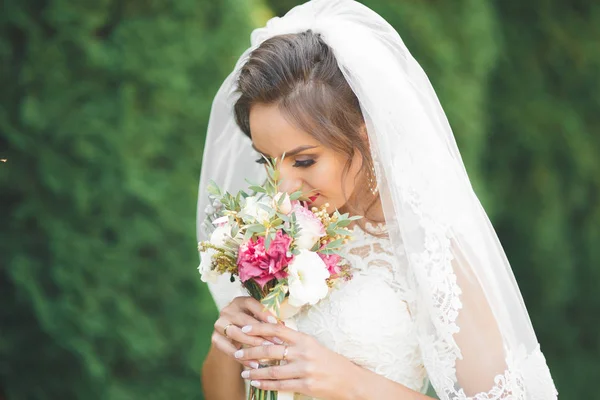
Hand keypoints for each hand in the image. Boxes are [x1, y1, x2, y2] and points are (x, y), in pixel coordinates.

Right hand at [212, 296, 282, 369]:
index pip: (251, 304)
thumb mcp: (258, 319)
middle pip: (243, 320)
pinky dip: (242, 358)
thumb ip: (267, 320)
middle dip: (260, 332)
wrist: (232, 339)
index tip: (277, 325)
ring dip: (251, 343)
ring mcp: (219, 324)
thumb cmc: (251, 325)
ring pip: (235, 333)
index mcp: (239, 301)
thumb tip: (282, 327)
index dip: (264, 314)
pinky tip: (254, 364)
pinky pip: (229, 349)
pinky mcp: (215, 339)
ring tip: (265, 352)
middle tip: (274, 342)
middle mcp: (227, 310)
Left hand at [234, 322, 361, 399]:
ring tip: (243, 372)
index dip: (259, 328)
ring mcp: (305, 369)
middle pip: (270, 350)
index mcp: (305, 339)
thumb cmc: (329, 362)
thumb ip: (295, 342)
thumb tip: (271, 338)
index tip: (245, 328)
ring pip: (273, 370)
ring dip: (255, 372)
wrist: (349, 381)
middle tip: (236, 352)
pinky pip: (281, 385)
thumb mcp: (313, 346)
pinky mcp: (306, 386)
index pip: (277, 329)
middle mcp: (304, 352)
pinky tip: (257, 384)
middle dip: (250, 352)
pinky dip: (266, 384)